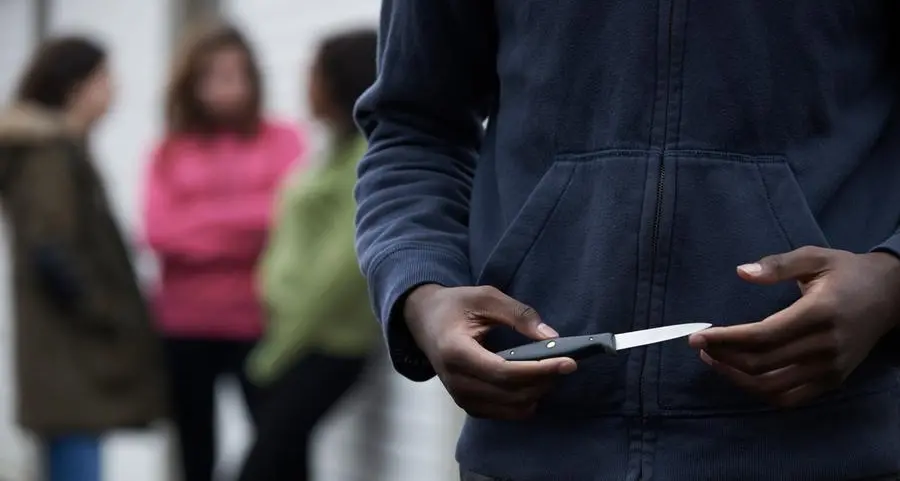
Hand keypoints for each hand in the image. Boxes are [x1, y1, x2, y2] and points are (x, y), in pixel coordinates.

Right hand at [404, 284, 575, 418]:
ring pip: (510, 409)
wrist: (424, 321)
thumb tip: (550, 336)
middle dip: (544, 381)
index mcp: (456, 352)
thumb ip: (518, 314)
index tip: (568, 362)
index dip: (540, 370)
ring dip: (537, 393)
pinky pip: (502, 413)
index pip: (505, 372)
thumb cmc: (454, 306)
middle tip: (565, 363)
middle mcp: (456, 380)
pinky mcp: (467, 404)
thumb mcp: (485, 297)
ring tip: (551, 372)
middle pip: (511, 394)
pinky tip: (534, 383)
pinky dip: (523, 401)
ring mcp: (460, 396)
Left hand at [689, 246, 899, 406]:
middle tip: (699, 347)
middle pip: (762, 364)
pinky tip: (740, 375)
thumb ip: (777, 265)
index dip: (725, 339)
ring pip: (772, 387)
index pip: (762, 336)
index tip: (698, 336)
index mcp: (819, 313)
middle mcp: (826, 346)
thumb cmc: (847, 272)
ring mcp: (831, 368)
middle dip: (723, 357)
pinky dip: (760, 392)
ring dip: (736, 378)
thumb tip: (742, 272)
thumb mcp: (814, 257)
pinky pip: (790, 398)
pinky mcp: (833, 381)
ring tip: (713, 361)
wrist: (892, 295)